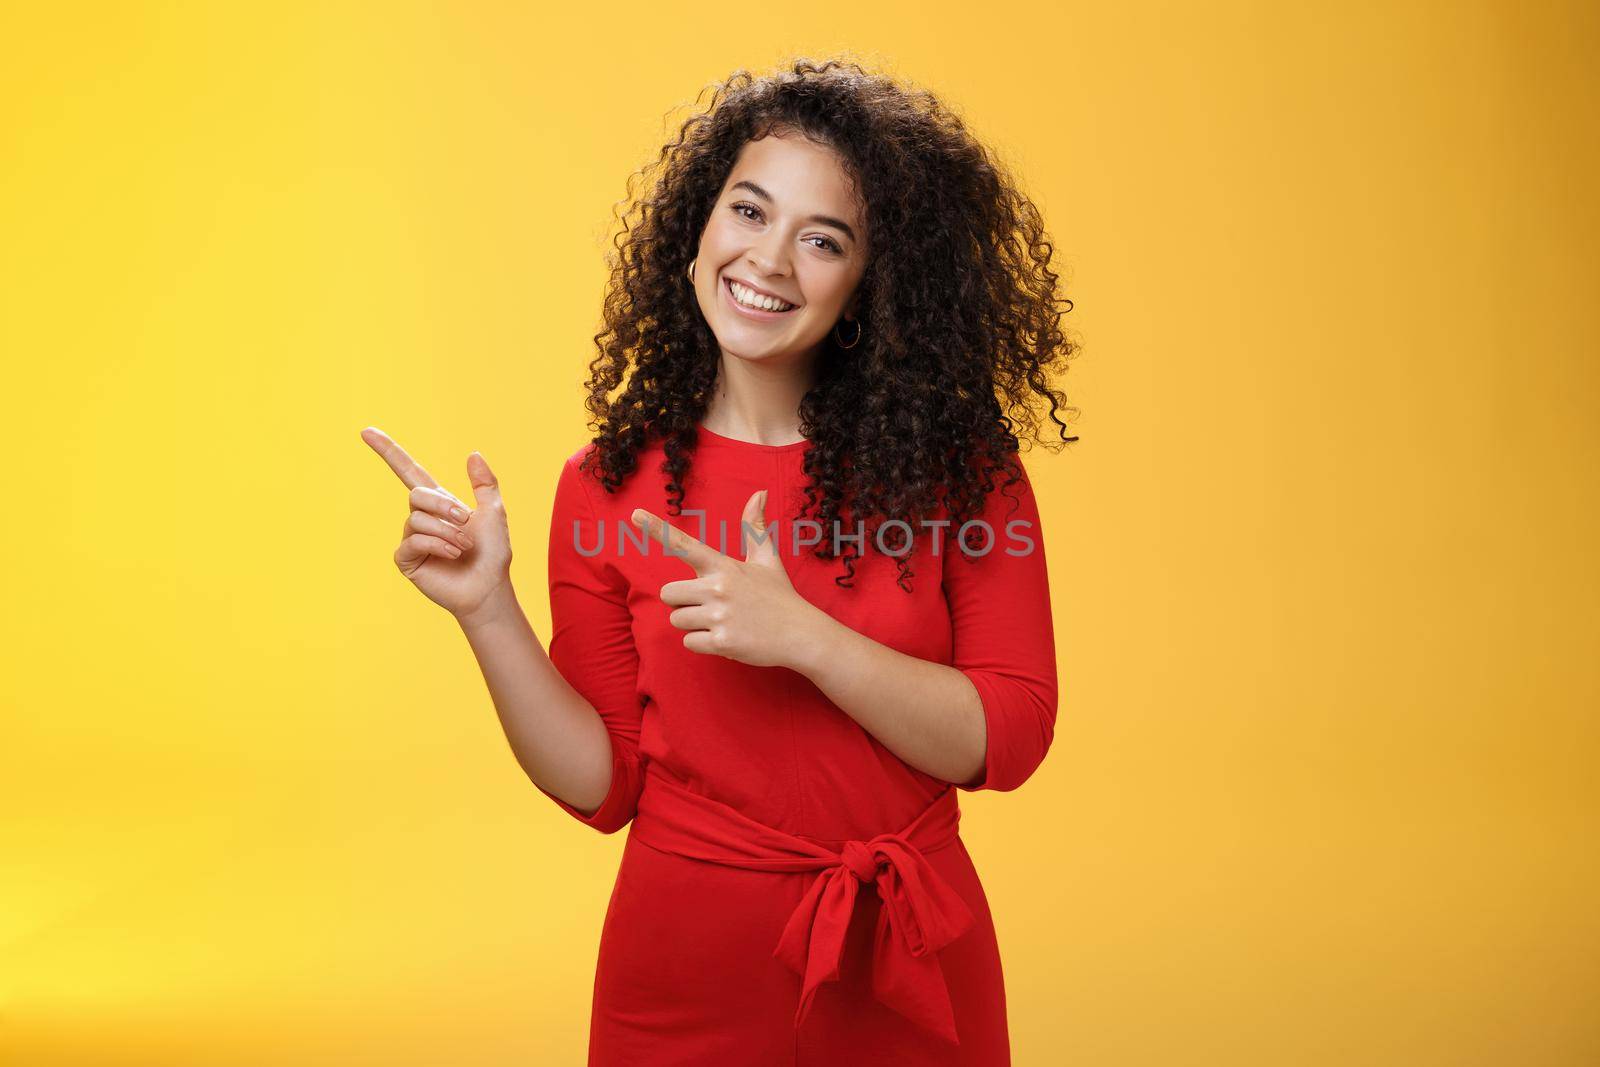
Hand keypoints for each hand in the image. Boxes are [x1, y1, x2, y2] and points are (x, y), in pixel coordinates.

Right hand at [361, 426, 514, 623]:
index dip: (388, 451)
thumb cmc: (492, 553)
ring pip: (418, 520)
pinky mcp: (407, 559)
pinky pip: (413, 541)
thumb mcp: (494, 512)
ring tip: (464, 546)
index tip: (366, 431)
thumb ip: (484, 484)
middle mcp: (422, 518)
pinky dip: (437, 545)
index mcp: (439, 503)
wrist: (489, 587)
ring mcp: (412, 539)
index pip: (408, 471)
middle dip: (443, 507)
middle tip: (465, 522)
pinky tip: (453, 555)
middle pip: (417, 495)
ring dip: (447, 532)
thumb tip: (473, 453)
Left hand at [632, 489, 825, 668]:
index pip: (685, 544)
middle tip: (711, 606)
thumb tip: (759, 492)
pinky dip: (704, 644)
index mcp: (724, 566)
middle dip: (683, 602)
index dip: (657, 530)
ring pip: (677, 620)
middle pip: (668, 594)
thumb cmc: (780, 596)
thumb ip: (754, 528)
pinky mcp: (722, 641)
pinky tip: (727, 638)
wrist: (802, 634)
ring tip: (723, 622)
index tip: (634, 515)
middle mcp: (718, 587)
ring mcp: (719, 615)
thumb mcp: (767, 559)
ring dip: (694, 624)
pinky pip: (689, 642)